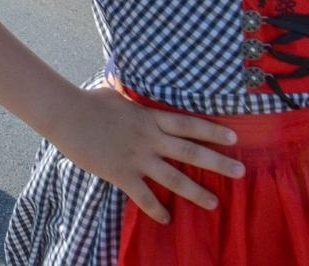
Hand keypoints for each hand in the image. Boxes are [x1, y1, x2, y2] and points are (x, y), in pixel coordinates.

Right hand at [49, 84, 242, 223]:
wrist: (66, 114)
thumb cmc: (91, 101)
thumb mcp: (119, 94)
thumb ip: (136, 98)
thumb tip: (140, 90)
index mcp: (150, 117)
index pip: (188, 124)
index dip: (212, 130)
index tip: (234, 138)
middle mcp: (149, 138)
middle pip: (190, 152)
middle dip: (218, 163)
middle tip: (241, 173)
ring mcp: (136, 157)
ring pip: (173, 178)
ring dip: (196, 192)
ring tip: (214, 203)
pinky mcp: (121, 174)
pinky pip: (143, 196)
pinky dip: (156, 209)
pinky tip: (166, 219)